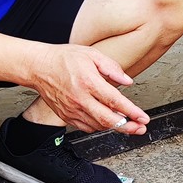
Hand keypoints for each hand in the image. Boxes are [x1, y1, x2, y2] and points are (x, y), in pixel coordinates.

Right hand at [28, 44, 149, 134]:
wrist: (38, 67)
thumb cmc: (64, 58)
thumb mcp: (91, 54)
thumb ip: (112, 68)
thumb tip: (128, 82)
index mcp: (88, 82)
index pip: (115, 101)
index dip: (132, 112)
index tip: (143, 117)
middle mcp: (80, 99)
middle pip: (108, 120)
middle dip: (128, 127)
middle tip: (141, 128)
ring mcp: (72, 110)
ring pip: (98, 126)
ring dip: (116, 128)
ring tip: (130, 126)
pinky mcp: (66, 116)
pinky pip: (87, 127)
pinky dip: (100, 127)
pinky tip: (109, 122)